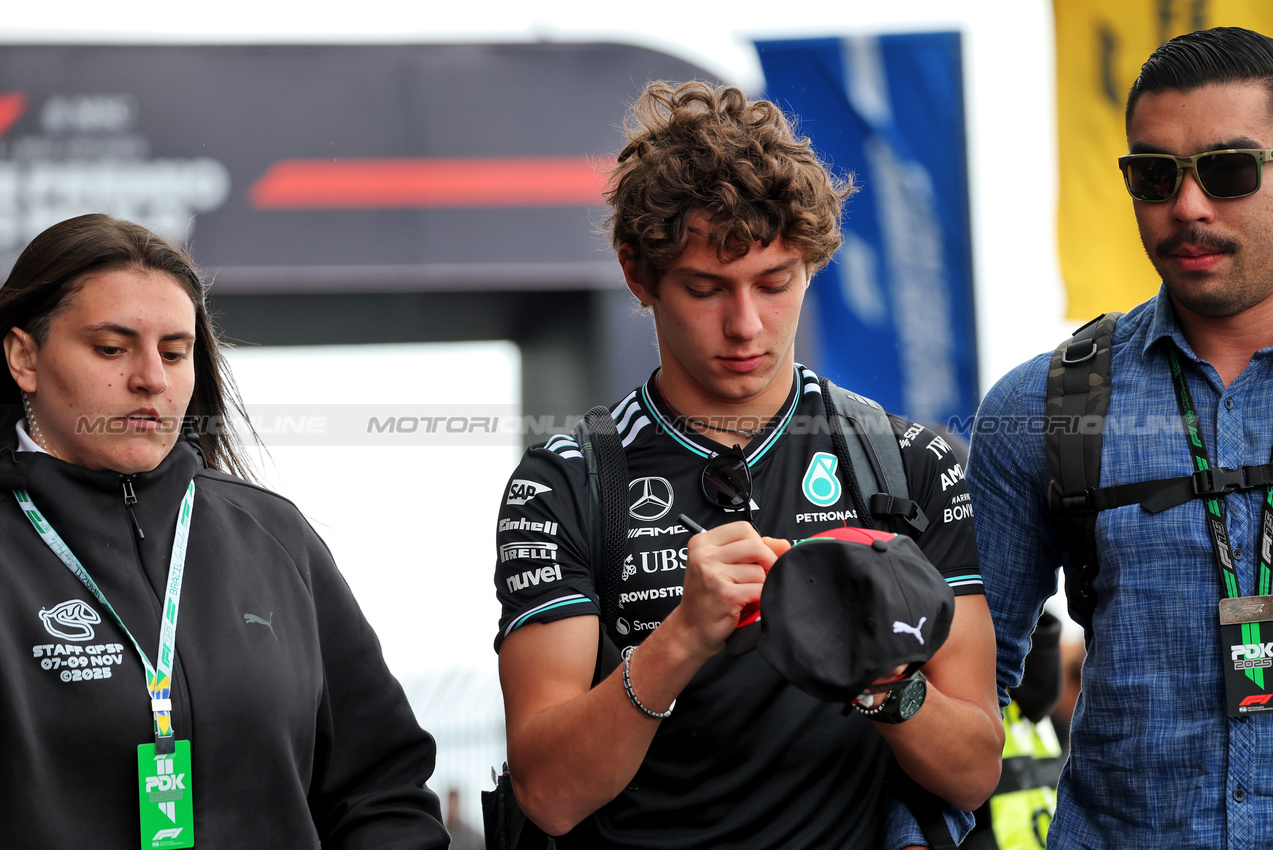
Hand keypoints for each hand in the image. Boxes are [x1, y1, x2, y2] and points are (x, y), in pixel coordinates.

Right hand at [670, 520, 775, 657]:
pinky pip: (759, 590)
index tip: (758, 559)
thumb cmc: (707, 599)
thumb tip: (784, 544)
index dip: (759, 543)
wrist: (690, 631)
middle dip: (767, 563)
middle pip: (755, 545)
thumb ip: (752, 551)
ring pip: (760, 571)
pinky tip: (746, 605)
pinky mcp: (725, 595)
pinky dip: (759, 600)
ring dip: (760, 586)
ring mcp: (712, 574)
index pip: (744, 529)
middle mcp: (704, 556)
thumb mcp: (723, 567)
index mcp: (702, 543)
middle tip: (760, 579)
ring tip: (745, 595)